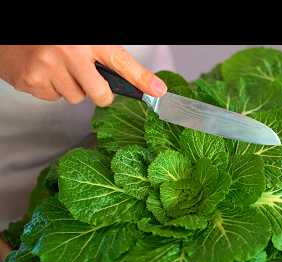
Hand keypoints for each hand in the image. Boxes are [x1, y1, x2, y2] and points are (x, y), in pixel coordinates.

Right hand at [0, 45, 167, 106]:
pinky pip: (53, 99)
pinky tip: (45, 72)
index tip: (158, 91)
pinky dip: (51, 89)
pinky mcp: (32, 81)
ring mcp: (48, 68)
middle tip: (88, 78)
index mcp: (87, 39)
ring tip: (59, 68)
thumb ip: (104, 56)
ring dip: (71, 88)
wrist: (10, 34)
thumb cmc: (51, 36)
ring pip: (76, 99)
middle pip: (100, 95)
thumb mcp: (82, 40)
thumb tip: (139, 80)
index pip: (121, 63)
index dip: (142, 79)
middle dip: (99, 93)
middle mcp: (69, 53)